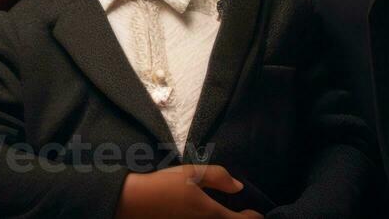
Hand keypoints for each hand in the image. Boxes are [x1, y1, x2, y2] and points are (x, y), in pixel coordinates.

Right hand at [114, 164, 262, 218]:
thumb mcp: (192, 174)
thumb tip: (238, 186)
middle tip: (244, 216)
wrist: (132, 203)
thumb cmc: (163, 185)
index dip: (253, 218)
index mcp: (211, 214)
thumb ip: (218, 177)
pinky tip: (206, 217)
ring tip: (226, 215)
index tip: (256, 214)